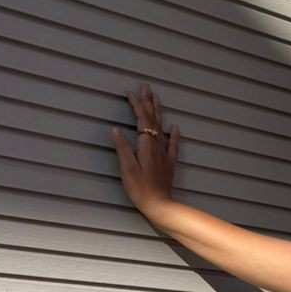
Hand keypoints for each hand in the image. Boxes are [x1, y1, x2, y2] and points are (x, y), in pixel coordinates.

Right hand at [112, 82, 179, 215]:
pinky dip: (173, 134)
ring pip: (162, 127)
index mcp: (146, 145)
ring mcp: (164, 154)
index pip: (142, 119)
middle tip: (146, 86)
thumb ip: (123, 148)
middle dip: (149, 102)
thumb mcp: (127, 169)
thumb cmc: (140, 189)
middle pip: (153, 119)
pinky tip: (175, 127)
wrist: (160, 205)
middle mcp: (157, 146)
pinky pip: (172, 145)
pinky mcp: (169, 164)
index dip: (136, 104)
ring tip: (156, 98)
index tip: (130, 92)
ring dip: (158, 112)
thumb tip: (116, 129)